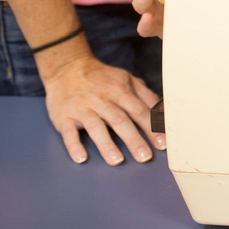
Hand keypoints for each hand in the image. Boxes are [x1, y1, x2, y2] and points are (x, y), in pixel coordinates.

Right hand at [40, 47, 163, 163]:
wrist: (67, 68)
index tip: (162, 144)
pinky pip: (69, 132)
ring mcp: (82, 108)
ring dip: (106, 144)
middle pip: (120, 121)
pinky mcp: (64, 116)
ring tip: (117, 161)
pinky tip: (81, 158)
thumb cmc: (102, 78)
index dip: (151, 127)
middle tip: (145, 157)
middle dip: (134, 139)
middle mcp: (102, 100)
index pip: (139, 111)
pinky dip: (74, 146)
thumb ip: (146, 95)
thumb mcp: (127, 79)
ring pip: (96, 127)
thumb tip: (164, 112)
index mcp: (120, 91)